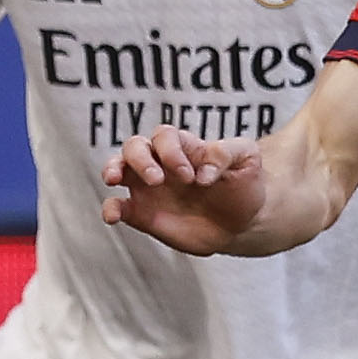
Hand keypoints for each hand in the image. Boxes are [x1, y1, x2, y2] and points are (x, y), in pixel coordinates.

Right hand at [100, 127, 268, 251]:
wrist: (244, 222)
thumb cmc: (244, 184)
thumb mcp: (247, 159)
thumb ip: (227, 154)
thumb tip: (204, 172)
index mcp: (183, 147)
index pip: (164, 136)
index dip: (171, 152)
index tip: (191, 176)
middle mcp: (160, 163)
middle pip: (134, 146)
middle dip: (140, 160)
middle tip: (158, 180)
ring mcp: (148, 188)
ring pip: (118, 168)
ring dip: (112, 169)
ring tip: (114, 179)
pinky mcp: (143, 214)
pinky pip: (118, 207)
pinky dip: (110, 208)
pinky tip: (112, 216)